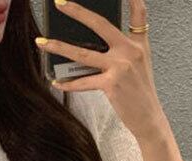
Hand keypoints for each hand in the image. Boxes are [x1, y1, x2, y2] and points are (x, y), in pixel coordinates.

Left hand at [36, 1, 168, 142]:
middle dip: (77, 12)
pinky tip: (55, 82)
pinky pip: (83, 82)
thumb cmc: (140, 92)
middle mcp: (129, 51)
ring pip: (83, 53)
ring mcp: (120, 67)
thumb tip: (95, 44)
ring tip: (41, 42)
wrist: (149, 117)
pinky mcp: (111, 84)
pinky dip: (68, 84)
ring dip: (59, 47)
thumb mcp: (140, 64)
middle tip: (59, 3)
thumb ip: (123, 49)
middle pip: (99, 25)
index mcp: (138, 43)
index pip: (138, 13)